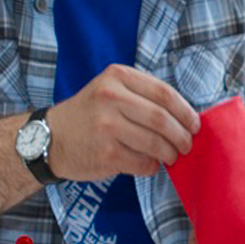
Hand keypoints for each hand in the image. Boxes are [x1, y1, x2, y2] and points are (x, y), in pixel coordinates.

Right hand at [46, 64, 198, 181]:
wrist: (50, 138)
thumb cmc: (89, 115)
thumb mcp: (110, 90)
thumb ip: (143, 97)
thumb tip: (185, 117)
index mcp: (117, 77)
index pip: (164, 93)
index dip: (185, 111)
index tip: (195, 124)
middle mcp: (110, 97)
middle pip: (162, 119)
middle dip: (181, 136)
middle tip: (186, 145)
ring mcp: (107, 126)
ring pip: (155, 143)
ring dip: (169, 154)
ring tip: (171, 156)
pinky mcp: (105, 153)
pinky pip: (143, 163)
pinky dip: (152, 166)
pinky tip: (149, 164)